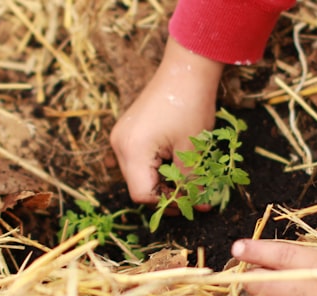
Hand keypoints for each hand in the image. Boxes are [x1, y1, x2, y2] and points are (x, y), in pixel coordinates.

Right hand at [110, 36, 223, 207]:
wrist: (186, 69)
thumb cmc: (191, 106)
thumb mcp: (192, 149)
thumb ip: (190, 181)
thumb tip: (197, 206)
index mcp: (133, 150)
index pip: (142, 194)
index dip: (167, 204)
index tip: (192, 202)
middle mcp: (120, 145)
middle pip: (137, 186)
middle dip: (166, 195)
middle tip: (194, 195)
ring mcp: (121, 137)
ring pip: (138, 175)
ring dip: (162, 182)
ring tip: (188, 180)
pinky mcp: (128, 131)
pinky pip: (138, 159)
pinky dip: (156, 168)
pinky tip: (176, 165)